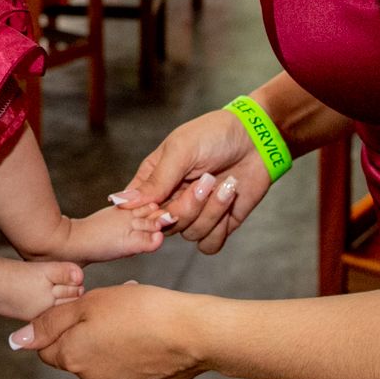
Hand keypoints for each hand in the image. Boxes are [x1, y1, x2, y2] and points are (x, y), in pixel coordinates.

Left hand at [12, 283, 208, 378]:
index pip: (48, 348)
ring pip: (106, 363)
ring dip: (113, 344)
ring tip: (137, 320)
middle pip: (79, 356)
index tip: (84, 310)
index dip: (63, 326)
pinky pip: (130, 374)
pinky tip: (151, 338)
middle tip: (114, 309)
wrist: (191, 333)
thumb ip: (50, 322)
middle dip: (91, 333)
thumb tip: (18, 340)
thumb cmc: (141, 310)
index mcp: (73, 358)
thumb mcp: (89, 303)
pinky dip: (135, 358)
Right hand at [110, 108, 270, 253]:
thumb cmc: (215, 134)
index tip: (166, 202)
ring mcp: (195, 213)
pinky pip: (209, 244)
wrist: (257, 139)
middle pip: (166, 225)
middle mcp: (172, 200)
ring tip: (226, 184)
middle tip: (208, 180)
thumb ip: (156, 180)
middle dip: (189, 206)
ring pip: (190, 234)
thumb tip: (122, 201)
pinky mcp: (218, 224)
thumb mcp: (182, 149)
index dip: (149, 214)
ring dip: (211, 211)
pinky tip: (230, 199)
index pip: (137, 210)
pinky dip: (221, 227)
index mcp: (155, 180)